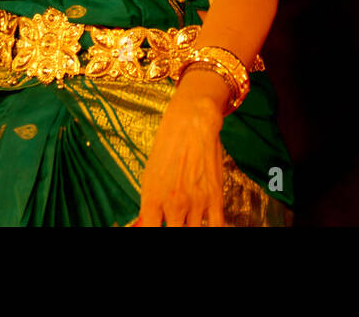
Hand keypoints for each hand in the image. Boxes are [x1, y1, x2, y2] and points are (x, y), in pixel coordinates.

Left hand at [131, 68, 228, 226]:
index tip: (159, 226)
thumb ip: (148, 207)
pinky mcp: (215, 198)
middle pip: (174, 234)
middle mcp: (173, 204)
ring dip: (191, 227)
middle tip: (176, 220)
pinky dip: (211, 228)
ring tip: (188, 219)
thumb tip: (143, 227)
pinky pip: (216, 228)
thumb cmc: (167, 148)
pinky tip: (205, 222)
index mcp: (152, 199)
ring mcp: (196, 203)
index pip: (150, 232)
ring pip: (194, 232)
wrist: (191, 124)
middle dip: (174, 229)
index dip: (154, 231)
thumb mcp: (149, 176)